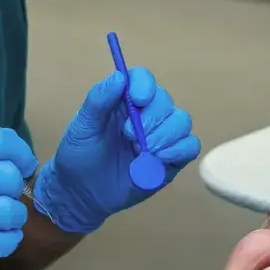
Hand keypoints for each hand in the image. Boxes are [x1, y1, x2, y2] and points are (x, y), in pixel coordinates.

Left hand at [32, 66, 199, 233]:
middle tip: (130, 136)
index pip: (143, 79)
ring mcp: (161, 136)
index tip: (136, 100)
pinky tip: (158, 159)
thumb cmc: (80, 155)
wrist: (83, 192)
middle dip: (151, 118)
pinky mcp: (171, 159)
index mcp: (124, 100)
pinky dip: (178, 150)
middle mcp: (147, 114)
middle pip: (165, 101)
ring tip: (142, 151)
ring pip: (182, 121)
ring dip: (164, 135)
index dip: (144, 85)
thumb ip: (98, 100)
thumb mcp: (82, 127)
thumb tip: (120, 77)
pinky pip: (190, 146)